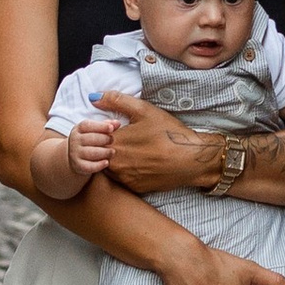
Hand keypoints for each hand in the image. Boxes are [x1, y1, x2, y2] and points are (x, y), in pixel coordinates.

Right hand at [67, 113, 123, 175]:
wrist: (75, 157)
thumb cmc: (90, 140)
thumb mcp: (95, 130)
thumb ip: (107, 125)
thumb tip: (118, 123)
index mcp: (78, 129)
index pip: (87, 125)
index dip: (101, 126)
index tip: (112, 128)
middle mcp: (75, 140)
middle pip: (91, 138)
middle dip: (105, 139)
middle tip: (112, 140)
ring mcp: (75, 153)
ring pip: (92, 153)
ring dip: (105, 152)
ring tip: (112, 152)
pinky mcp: (78, 166)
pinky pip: (89, 166)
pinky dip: (99, 165)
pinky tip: (107, 162)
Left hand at [88, 92, 219, 193]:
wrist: (191, 160)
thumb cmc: (168, 133)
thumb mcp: (144, 110)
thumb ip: (116, 101)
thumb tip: (94, 97)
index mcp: (114, 142)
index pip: (95, 137)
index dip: (103, 132)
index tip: (116, 129)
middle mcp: (114, 163)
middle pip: (100, 153)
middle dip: (108, 146)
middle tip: (129, 140)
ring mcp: (124, 178)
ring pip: (110, 167)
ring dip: (116, 160)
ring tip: (135, 151)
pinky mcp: (134, 188)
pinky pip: (122, 179)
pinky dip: (127, 171)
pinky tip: (141, 162)